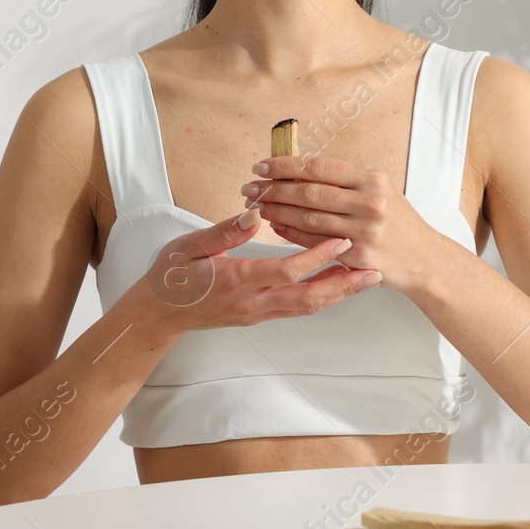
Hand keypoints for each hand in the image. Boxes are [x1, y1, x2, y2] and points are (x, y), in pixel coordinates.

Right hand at [141, 208, 381, 331]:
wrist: (156, 313)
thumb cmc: (171, 275)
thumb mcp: (190, 245)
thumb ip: (224, 230)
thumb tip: (254, 212)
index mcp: (236, 280)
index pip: (286, 270)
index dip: (317, 256)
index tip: (341, 240)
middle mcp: (251, 303)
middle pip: (308, 298)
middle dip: (343, 285)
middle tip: (373, 272)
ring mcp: (256, 313)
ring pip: (306, 308)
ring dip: (338, 295)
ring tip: (365, 280)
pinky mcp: (257, 316)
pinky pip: (296, 309)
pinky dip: (321, 298)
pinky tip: (336, 286)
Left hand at [241, 154, 442, 298]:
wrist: (424, 258)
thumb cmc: (398, 222)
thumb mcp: (380, 189)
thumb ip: (345, 180)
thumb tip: (300, 169)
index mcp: (372, 179)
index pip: (319, 167)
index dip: (286, 165)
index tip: (263, 165)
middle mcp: (370, 202)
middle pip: (310, 192)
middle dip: (274, 188)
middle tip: (251, 186)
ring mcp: (364, 231)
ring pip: (309, 218)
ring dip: (278, 211)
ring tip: (258, 205)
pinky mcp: (358, 256)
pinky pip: (315, 243)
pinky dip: (291, 233)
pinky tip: (276, 225)